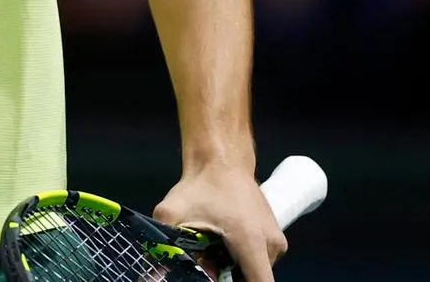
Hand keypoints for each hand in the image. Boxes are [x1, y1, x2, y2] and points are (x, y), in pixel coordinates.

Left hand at [154, 163, 286, 281]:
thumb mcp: (172, 213)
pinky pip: (259, 259)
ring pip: (255, 269)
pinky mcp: (275, 236)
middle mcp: (272, 244)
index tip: (219, 279)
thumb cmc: (201, 185)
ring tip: (214, 252)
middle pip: (253, 278)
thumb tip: (153, 270)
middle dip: (230, 277)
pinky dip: (243, 258)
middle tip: (207, 264)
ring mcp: (277, 240)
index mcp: (252, 242)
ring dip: (236, 268)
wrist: (222, 159)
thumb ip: (163, 243)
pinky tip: (225, 245)